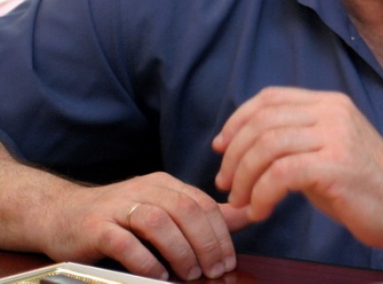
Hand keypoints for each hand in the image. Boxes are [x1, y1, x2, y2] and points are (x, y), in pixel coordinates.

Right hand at [42, 172, 250, 279]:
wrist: (60, 214)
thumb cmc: (119, 217)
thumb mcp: (163, 208)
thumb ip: (201, 214)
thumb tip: (246, 216)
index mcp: (164, 184)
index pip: (202, 202)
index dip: (220, 231)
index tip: (229, 259)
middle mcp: (144, 189)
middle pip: (185, 210)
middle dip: (206, 243)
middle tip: (215, 270)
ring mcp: (118, 206)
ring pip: (158, 222)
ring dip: (180, 251)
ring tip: (190, 275)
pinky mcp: (96, 227)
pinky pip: (124, 242)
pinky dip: (145, 260)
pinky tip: (157, 276)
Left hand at [213, 87, 382, 251]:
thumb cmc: (364, 186)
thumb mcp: (326, 151)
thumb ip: (293, 142)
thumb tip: (242, 149)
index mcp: (328, 103)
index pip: (270, 97)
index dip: (237, 120)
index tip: (221, 147)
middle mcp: (332, 111)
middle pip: (263, 121)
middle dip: (235, 155)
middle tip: (227, 184)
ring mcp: (337, 135)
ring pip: (267, 145)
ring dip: (244, 178)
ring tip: (242, 202)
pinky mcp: (338, 164)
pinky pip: (281, 173)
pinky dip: (262, 194)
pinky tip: (261, 210)